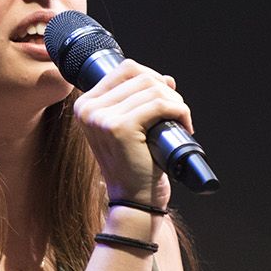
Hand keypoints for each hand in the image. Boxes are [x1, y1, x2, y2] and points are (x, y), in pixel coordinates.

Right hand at [71, 59, 190, 205]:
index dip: (152, 77)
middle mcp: (88, 109)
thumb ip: (139, 100)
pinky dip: (179, 111)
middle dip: (166, 91)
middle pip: (140, 75)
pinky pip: (159, 105)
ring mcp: (101, 118)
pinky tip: (184, 126)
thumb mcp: (130, 127)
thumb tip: (166, 79)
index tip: (166, 98)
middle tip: (176, 114)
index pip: (125, 69)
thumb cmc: (135, 166)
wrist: (134, 201)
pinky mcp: (120, 128)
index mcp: (85, 106)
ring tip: (181, 122)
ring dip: (176, 102)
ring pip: (152, 88)